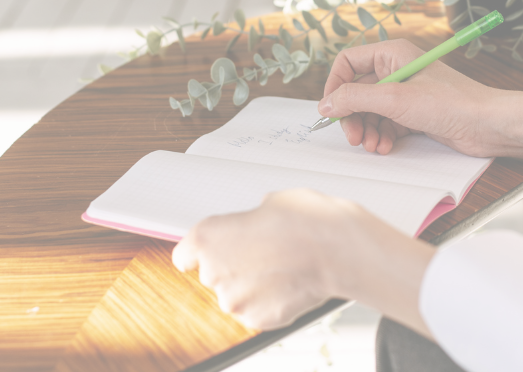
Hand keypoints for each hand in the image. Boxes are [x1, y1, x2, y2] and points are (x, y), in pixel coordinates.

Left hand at [172, 188, 433, 334]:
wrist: (338, 250)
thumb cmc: (308, 221)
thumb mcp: (271, 203)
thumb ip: (250, 220)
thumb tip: (256, 226)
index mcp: (208, 236)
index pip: (184, 254)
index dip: (198, 254)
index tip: (202, 256)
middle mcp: (214, 271)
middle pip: (214, 273)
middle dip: (236, 264)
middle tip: (265, 252)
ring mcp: (235, 300)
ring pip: (237, 294)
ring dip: (253, 285)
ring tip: (283, 268)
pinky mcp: (257, 320)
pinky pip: (257, 311)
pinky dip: (270, 302)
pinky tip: (289, 284)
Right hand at [319, 39, 522, 160]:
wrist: (488, 125)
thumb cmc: (451, 103)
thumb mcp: (395, 99)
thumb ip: (355, 99)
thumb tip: (325, 104)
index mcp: (392, 54)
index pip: (348, 63)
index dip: (335, 86)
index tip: (330, 109)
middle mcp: (397, 70)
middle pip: (357, 91)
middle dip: (353, 116)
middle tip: (354, 137)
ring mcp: (406, 94)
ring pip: (370, 112)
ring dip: (367, 130)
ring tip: (373, 146)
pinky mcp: (414, 115)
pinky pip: (386, 125)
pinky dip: (382, 137)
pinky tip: (386, 147)